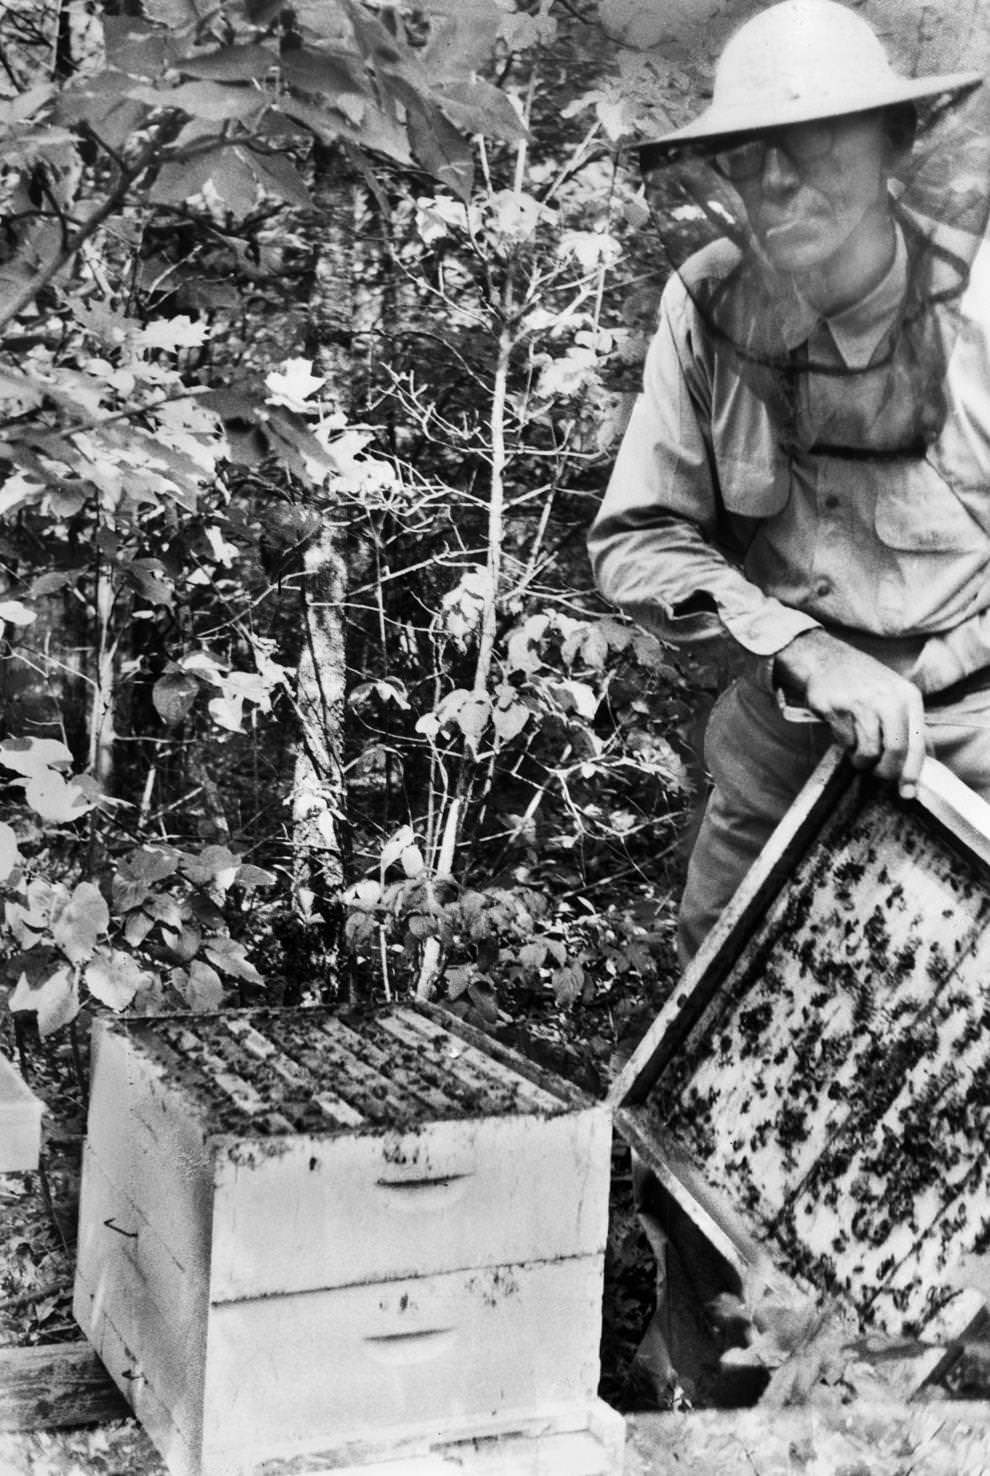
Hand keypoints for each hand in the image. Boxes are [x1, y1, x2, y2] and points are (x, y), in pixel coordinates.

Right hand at [774, 629, 926, 797]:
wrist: (826, 660)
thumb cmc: (864, 682)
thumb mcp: (894, 695)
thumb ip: (906, 725)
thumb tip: (915, 765)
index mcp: (907, 696)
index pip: (916, 742)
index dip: (912, 771)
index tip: (907, 791)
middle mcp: (887, 699)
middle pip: (894, 750)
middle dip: (885, 770)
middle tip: (877, 773)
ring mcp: (860, 703)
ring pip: (867, 751)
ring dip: (861, 759)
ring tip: (858, 751)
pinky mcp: (836, 709)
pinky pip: (844, 742)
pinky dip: (844, 744)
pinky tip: (843, 730)